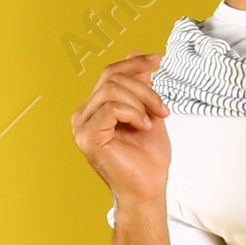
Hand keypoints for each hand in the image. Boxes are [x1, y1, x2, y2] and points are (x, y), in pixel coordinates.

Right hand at [71, 51, 170, 203]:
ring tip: (150, 122)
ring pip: (113, 90)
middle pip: (112, 78)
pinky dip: (132, 114)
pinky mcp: (88, 137)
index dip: (133, 62)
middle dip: (144, 89)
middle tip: (163, 110)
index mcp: (95, 108)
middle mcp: (83, 115)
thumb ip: (141, 86)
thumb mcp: (149, 113)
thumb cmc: (148, 159)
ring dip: (141, 103)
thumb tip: (137, 55)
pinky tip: (142, 128)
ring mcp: (82, 126)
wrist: (149, 189)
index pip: (110, 73)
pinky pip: (111, 108)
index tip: (156, 58)